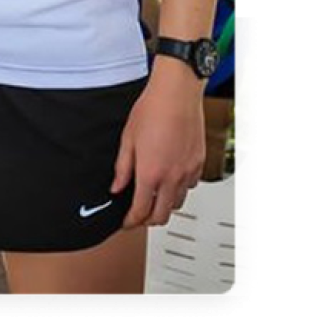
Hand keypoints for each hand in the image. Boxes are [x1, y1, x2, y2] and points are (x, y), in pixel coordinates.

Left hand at [111, 59, 205, 227]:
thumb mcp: (127, 139)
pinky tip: (171, 181)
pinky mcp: (199, 164)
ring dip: (165, 206)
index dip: (131, 221)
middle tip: (139, 216)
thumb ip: (122, 168)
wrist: (177, 94)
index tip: (126, 222)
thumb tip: (116, 187)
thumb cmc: (152, 110)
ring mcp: (188, 172)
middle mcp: (172, 177)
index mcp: (150, 173)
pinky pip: (190, 187)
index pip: (141, 211)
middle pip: (162, 215)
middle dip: (148, 220)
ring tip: (154, 199)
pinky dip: (179, 190)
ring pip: (177, 203)